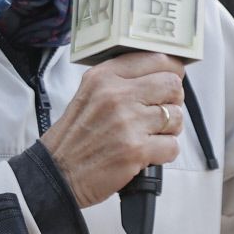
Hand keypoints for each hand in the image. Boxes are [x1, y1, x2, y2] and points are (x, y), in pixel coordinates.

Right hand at [41, 53, 186, 206]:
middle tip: (161, 113)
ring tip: (150, 136)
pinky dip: (164, 153)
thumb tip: (161, 74)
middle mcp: (117, 95)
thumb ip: (120, 81)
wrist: (57, 174)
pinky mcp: (136, 150)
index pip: (155, 58)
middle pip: (172, 85)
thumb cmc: (74, 138)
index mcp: (104, 77)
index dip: (171, 71)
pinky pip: (172, 146)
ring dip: (169, 130)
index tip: (170, 80)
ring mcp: (128, 123)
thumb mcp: (89, 94)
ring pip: (176, 116)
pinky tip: (147, 154)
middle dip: (173, 101)